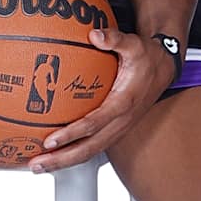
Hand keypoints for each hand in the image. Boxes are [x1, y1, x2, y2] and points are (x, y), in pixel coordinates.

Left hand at [30, 25, 175, 171]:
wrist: (164, 69)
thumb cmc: (147, 58)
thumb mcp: (134, 44)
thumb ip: (114, 39)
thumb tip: (95, 34)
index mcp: (123, 103)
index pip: (94, 123)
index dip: (72, 134)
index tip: (50, 140)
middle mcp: (121, 122)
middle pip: (89, 148)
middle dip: (61, 159)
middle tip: (36, 164)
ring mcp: (118, 130)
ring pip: (90, 152)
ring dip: (64, 162)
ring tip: (39, 166)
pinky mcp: (115, 131)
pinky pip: (93, 147)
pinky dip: (72, 154)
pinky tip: (54, 154)